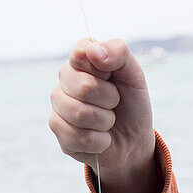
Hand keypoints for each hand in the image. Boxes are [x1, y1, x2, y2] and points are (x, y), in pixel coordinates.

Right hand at [49, 38, 160, 192]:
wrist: (133, 141)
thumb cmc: (131, 104)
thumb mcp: (134, 74)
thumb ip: (118, 52)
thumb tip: (93, 51)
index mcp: (81, 58)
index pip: (81, 54)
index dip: (105, 71)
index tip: (113, 79)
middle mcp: (65, 79)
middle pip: (84, 87)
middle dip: (110, 100)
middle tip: (114, 104)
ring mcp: (58, 105)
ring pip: (80, 114)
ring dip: (105, 122)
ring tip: (108, 122)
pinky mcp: (58, 131)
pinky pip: (78, 137)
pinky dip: (99, 141)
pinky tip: (101, 138)